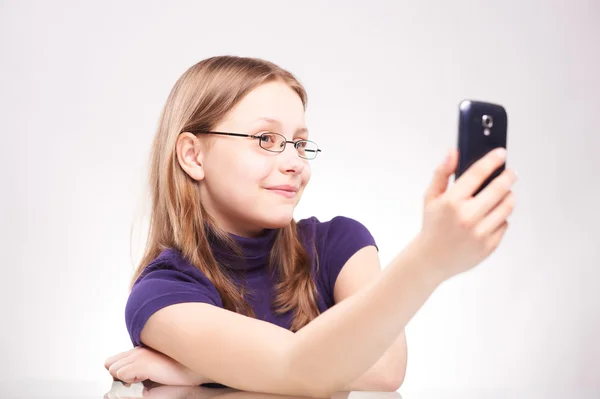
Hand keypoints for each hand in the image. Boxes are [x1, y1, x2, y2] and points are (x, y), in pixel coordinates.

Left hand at [104, 346, 209, 385]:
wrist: (193, 367)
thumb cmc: (178, 369)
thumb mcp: (154, 367)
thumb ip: (140, 369)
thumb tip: (126, 380)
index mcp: (139, 351)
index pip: (113, 360)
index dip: (118, 370)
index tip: (130, 378)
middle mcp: (137, 351)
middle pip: (109, 364)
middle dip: (117, 374)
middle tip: (134, 379)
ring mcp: (139, 356)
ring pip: (113, 369)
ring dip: (123, 377)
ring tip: (142, 379)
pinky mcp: (142, 363)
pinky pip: (122, 374)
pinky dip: (129, 380)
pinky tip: (145, 379)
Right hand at [419, 147, 516, 280]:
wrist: (432, 259)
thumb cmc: (433, 225)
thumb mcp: (431, 197)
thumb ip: (442, 173)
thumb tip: (453, 151)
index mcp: (451, 202)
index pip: (477, 174)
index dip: (492, 160)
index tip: (501, 153)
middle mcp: (467, 216)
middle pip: (499, 189)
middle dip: (508, 177)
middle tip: (511, 173)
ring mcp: (480, 233)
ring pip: (507, 206)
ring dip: (508, 196)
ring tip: (504, 194)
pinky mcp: (489, 246)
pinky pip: (505, 224)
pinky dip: (501, 217)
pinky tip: (492, 216)